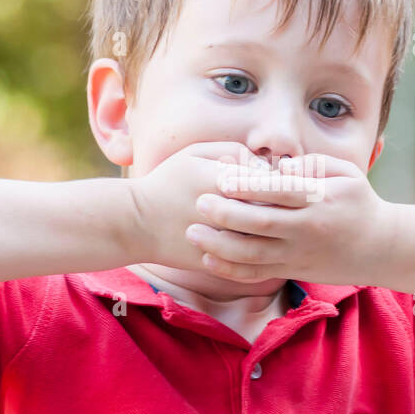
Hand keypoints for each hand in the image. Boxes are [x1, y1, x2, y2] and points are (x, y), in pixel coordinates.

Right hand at [126, 141, 268, 267]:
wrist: (135, 223)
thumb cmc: (166, 183)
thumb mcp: (194, 153)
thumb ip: (233, 150)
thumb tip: (264, 165)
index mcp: (223, 181)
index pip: (272, 182)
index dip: (278, 183)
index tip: (274, 183)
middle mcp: (225, 213)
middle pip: (273, 212)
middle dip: (279, 208)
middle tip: (276, 205)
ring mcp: (220, 241)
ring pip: (265, 240)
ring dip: (271, 233)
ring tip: (266, 225)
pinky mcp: (217, 263)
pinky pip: (250, 262)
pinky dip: (258, 254)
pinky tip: (255, 244)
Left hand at [185, 153, 393, 284]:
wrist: (382, 248)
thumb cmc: (360, 203)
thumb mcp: (347, 174)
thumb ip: (313, 164)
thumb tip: (280, 165)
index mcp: (319, 201)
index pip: (278, 192)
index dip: (247, 186)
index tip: (221, 177)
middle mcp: (307, 230)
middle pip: (260, 224)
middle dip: (226, 214)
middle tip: (200, 202)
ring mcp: (298, 254)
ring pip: (253, 254)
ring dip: (220, 245)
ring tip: (193, 232)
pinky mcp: (293, 271)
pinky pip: (257, 274)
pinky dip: (231, 269)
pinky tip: (208, 259)